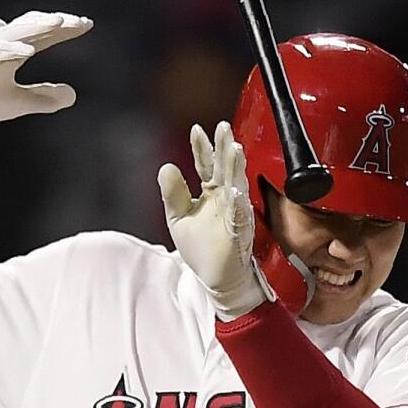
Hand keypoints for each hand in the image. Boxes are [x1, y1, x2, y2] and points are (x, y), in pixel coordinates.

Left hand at [158, 122, 272, 320]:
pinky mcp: (239, 232)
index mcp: (211, 192)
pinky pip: (241, 216)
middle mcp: (225, 198)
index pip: (206, 164)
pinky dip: (239, 204)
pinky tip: (236, 192)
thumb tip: (166, 167)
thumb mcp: (178, 218)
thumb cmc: (202, 249)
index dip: (202, 147)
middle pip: (225, 168)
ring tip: (235, 149)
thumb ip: (172, 193)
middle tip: (224, 128)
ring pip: (237, 186)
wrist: (217, 279)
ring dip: (236, 168)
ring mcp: (235, 213)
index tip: (197, 129)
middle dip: (224, 148)